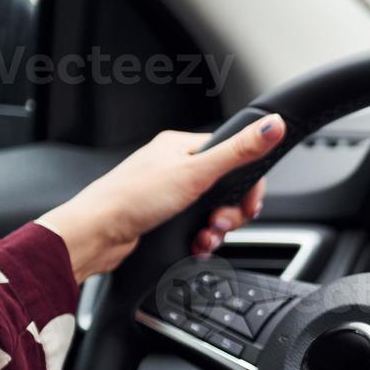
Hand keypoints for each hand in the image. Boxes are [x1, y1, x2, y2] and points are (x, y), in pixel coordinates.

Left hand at [37, 115, 285, 282]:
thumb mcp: (196, 172)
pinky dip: (200, 241)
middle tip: (218, 223)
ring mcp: (169, 194)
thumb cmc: (133, 198)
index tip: (248, 205)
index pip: (234, 158)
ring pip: (212, 213)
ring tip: (203, 238)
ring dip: (215, 231)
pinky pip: (196, 229)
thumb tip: (273, 124)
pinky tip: (194, 245)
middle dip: (229, 214)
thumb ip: (239, 151)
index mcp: (183, 147)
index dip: (247, 186)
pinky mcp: (163, 219)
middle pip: (226, 190)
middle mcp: (176, 168)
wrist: (96, 234)